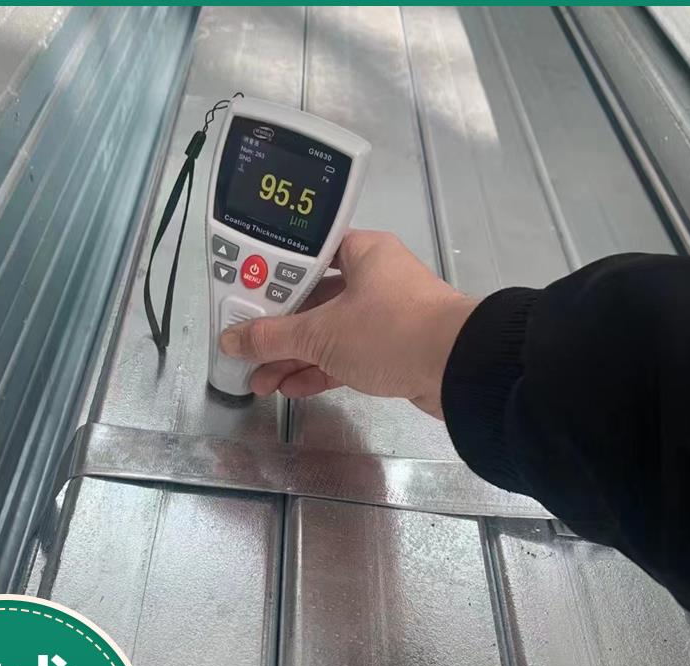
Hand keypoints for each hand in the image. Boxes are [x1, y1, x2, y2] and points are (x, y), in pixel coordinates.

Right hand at [219, 229, 480, 417]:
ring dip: (293, 358)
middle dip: (277, 331)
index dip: (270, 278)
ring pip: (327, 334)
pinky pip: (344, 357)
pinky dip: (317, 371)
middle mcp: (373, 279)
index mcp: (361, 253)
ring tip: (258, 381)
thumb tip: (230, 341)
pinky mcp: (391, 351)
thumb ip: (272, 337)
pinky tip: (289, 389)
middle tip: (245, 350)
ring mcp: (383, 317)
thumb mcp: (322, 332)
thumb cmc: (388, 330)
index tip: (243, 299)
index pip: (305, 256)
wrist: (459, 370)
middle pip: (312, 301)